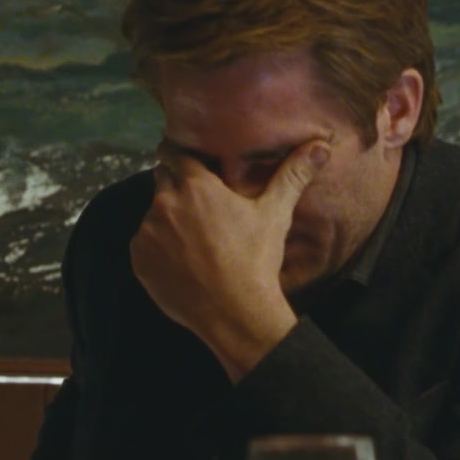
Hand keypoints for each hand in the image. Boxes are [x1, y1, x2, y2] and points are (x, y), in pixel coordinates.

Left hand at [130, 141, 326, 380]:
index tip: (193, 166)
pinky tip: (181, 261)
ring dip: (167, 219)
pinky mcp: (138, 260)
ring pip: (153, 214)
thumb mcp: (275, 214)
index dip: (184, 159)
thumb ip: (292, 174)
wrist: (236, 314)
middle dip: (176, 187)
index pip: (176, 154)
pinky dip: (158, 248)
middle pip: (162, 180)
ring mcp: (147, 232)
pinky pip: (144, 244)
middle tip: (199, 206)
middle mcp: (164, 203)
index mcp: (195, 185)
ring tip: (193, 239)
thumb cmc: (256, 260)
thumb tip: (321, 145)